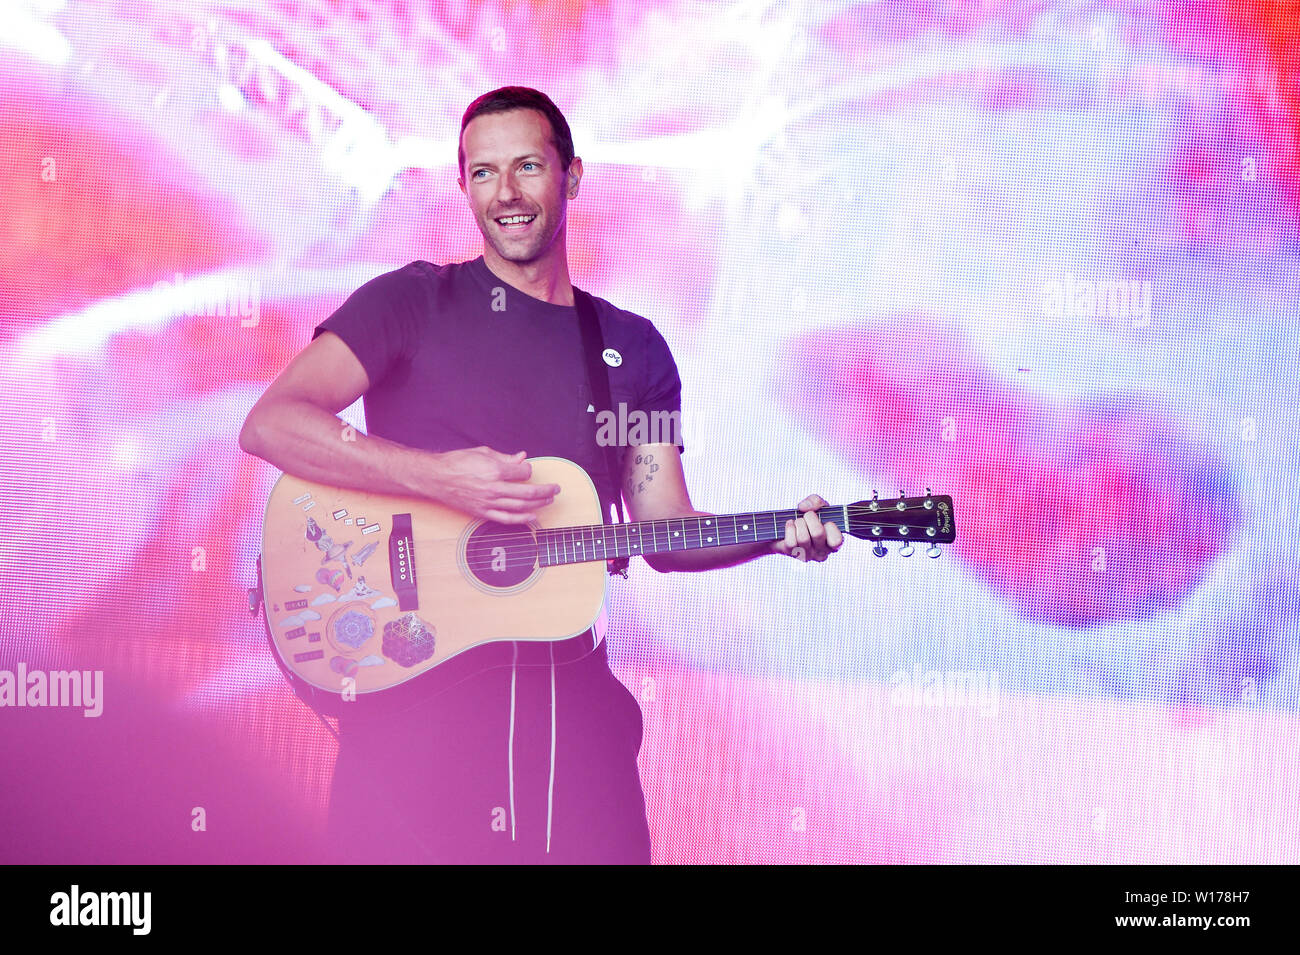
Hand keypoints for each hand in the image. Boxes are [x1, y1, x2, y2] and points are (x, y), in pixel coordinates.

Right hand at [427, 447, 559, 523]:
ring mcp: (488, 503)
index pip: (523, 472)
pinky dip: (521, 519)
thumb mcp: (483, 453)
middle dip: (545, 490)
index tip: (528, 469)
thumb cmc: (457, 463)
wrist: (436, 478)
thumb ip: (505, 457)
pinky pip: (506, 519)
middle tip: (556, 489)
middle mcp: (493, 488)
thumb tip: (522, 457)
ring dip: (538, 504)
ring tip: (549, 500)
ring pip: (520, 507)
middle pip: (527, 492)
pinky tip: (532, 516)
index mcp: (494, 470)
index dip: (529, 470)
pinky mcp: (482, 513)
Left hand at [771, 494, 842, 561]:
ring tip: (798, 521)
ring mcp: (808, 555)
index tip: (826, 520)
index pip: (837, 540)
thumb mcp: (817, 506)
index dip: (830, 527)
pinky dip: (789, 529)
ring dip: (799, 523)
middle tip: (807, 515)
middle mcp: (822, 552)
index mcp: (833, 542)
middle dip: (810, 517)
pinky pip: (791, 542)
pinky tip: (790, 525)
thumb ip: (816, 501)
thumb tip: (804, 507)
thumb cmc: (810, 518)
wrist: (789, 527)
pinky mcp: (793, 554)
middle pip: (817, 533)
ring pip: (803, 538)